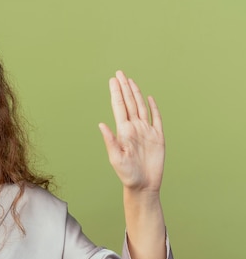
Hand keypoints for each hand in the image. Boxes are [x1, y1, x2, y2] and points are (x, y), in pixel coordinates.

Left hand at [99, 70, 164, 192]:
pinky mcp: (158, 137)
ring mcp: (146, 132)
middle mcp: (134, 128)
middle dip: (124, 88)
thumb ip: (110, 141)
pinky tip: (149, 98)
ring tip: (130, 81)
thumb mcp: (116, 158)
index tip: (113, 80)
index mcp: (123, 131)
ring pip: (141, 107)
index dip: (116, 93)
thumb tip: (101, 124)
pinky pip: (156, 119)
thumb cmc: (127, 175)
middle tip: (119, 73)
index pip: (119, 107)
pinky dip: (153, 107)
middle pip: (129, 103)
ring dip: (136, 93)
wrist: (143, 185)